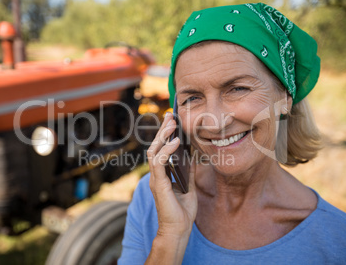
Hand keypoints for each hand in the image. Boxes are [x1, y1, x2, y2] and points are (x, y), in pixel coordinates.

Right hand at [147, 112, 197, 237]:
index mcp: (162, 173)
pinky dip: (166, 151)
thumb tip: (192, 155)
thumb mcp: (189, 185)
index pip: (161, 149)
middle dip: (162, 130)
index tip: (171, 120)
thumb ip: (188, 170)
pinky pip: (159, 163)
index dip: (164, 134)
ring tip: (172, 124)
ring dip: (162, 136)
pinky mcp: (158, 184)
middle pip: (156, 146)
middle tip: (170, 116)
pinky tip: (174, 142)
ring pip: (154, 151)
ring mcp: (155, 179)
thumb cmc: (182, 210)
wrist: (178, 229)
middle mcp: (156, 174)